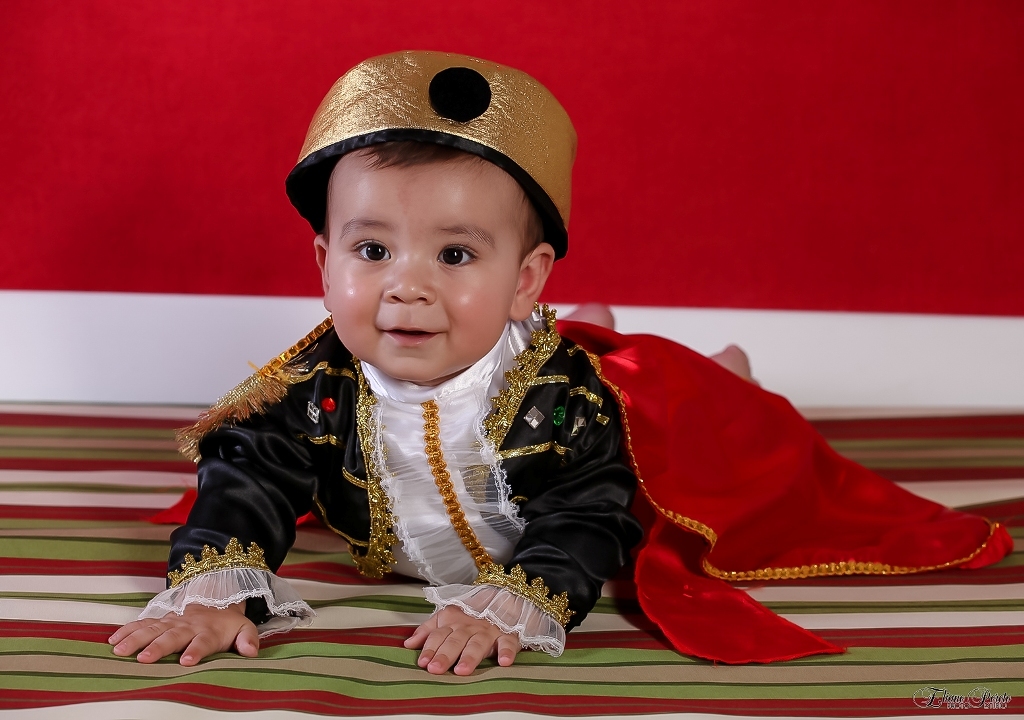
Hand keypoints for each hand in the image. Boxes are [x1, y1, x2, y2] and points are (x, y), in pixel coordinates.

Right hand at [108, 602, 258, 665]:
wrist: (217, 601)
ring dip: (136, 639)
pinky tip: (112, 640)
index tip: (186, 661)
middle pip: (172, 636)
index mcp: (208, 631)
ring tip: (120, 651)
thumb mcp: (245, 629)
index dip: (195, 650)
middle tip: (144, 659)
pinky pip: (141, 624)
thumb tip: (251, 652)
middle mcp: (187, 626)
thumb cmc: (229, 624)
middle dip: (158, 647)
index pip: (202, 642)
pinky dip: (126, 630)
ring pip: (152, 629)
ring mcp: (171, 622)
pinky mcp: (160, 620)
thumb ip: (248, 640)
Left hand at [404, 606, 519, 674]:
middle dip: (445, 655)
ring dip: (470, 656)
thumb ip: (427, 631)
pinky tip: (504, 662)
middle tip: (435, 669)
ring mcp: (489, 631)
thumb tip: (408, 644)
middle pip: (455, 641)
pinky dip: (507, 652)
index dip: (430, 648)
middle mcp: (469, 627)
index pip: (438, 636)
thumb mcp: (446, 618)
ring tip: (462, 670)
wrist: (503, 598)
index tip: (422, 663)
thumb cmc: (470, 616)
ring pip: (478, 644)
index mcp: (453, 622)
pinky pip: (508, 643)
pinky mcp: (508, 635)